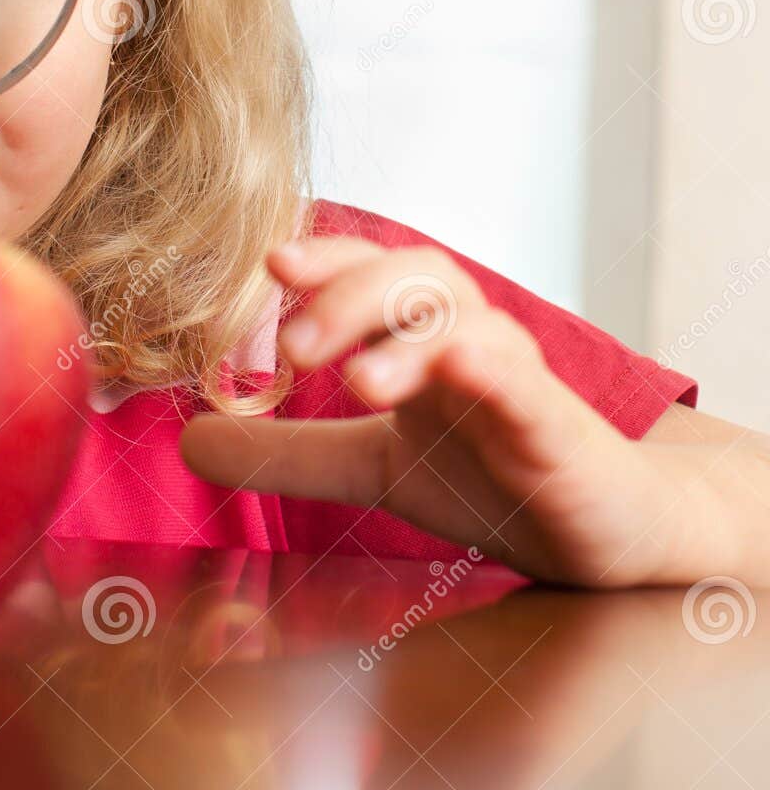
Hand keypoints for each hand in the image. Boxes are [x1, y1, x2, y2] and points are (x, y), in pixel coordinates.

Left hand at [179, 234, 711, 586]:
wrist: (600, 531)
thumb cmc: (491, 477)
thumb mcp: (372, 466)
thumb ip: (288, 451)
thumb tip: (190, 440)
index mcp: (419, 341)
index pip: (373, 272)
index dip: (328, 258)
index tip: (270, 264)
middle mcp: (468, 343)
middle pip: (419, 278)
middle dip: (353, 296)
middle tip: (297, 346)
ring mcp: (518, 383)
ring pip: (473, 324)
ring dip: (410, 338)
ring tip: (356, 380)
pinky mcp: (559, 432)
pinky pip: (528, 387)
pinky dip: (493, 369)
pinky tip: (458, 366)